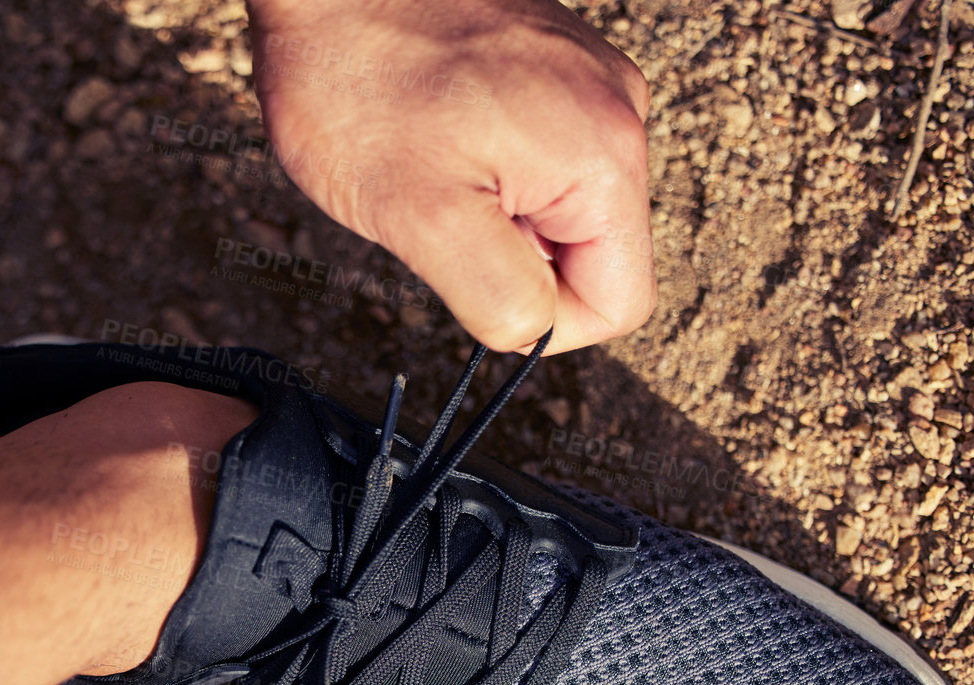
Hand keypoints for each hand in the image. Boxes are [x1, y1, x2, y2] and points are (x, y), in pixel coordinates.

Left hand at [248, 0, 654, 353]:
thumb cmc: (355, 77)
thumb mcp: (419, 219)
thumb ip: (497, 295)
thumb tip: (535, 333)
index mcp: (604, 157)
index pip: (618, 303)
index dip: (540, 325)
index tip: (467, 281)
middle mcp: (617, 112)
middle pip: (588, 254)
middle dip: (507, 258)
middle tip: (434, 206)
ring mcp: (584, 80)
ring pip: (553, 206)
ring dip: (487, 211)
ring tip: (425, 160)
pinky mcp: (547, 62)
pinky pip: (531, 155)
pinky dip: (478, 164)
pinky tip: (428, 130)